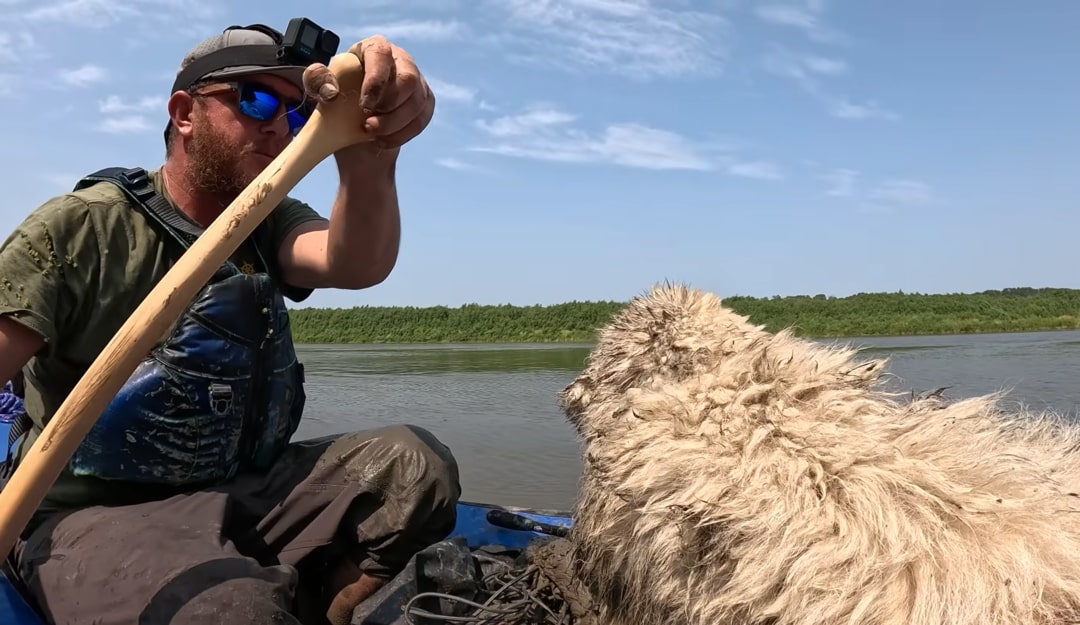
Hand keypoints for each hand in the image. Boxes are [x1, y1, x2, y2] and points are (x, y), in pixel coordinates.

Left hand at [302, 35, 434, 149]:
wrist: (353, 134)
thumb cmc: (336, 103)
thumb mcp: (319, 92)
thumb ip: (317, 82)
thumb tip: (331, 90)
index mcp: (371, 49)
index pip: (380, 54)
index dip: (376, 80)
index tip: (365, 105)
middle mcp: (399, 60)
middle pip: (408, 78)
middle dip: (389, 107)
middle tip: (368, 124)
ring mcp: (416, 82)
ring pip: (417, 102)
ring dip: (394, 124)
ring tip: (372, 133)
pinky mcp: (424, 102)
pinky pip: (421, 119)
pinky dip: (402, 134)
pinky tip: (384, 140)